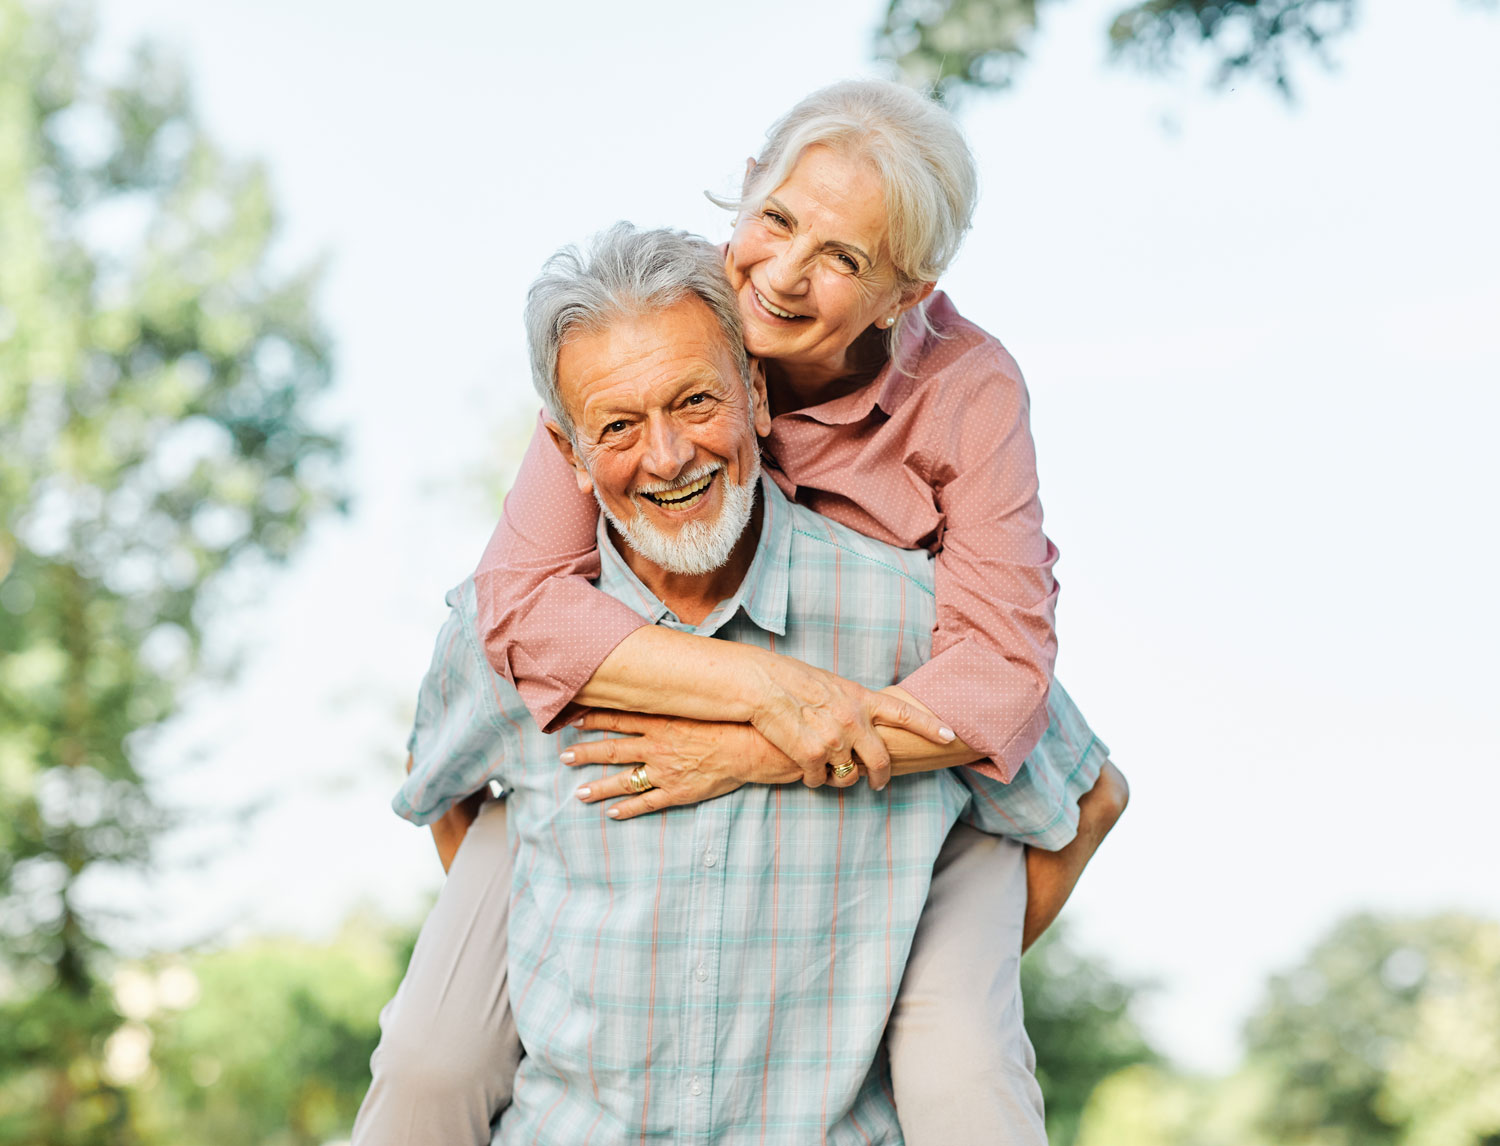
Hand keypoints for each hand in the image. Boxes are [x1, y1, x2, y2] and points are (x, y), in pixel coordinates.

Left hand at [562, 711, 801, 820]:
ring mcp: (666, 772)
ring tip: (578, 793)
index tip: (573, 719)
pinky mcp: (678, 792)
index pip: (620, 719)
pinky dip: (628, 809)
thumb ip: (678, 696)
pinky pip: (648, 803)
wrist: (753, 747)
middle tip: (563, 756)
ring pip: (624, 781)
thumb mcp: (700, 701)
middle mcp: (657, 747)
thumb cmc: (731, 720)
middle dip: (586, 754)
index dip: (594, 719)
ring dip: (599, 788)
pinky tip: (612, 814)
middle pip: (613, 750)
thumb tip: (666, 677)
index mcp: (662, 722)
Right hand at [748, 655, 955, 790]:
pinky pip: (819, 780)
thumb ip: (851, 702)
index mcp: (861, 699)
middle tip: (879, 784)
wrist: (761, 684)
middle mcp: (854, 721)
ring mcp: (834, 741)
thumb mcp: (831, 684)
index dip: (929, 726)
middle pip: (882, 760)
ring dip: (839, 777)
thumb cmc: (791, 679)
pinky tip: (802, 767)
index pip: (905, 713)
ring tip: (826, 771)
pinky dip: (812, 779)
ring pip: (848, 775)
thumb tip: (860, 717)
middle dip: (882, 777)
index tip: (950, 735)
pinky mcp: (812, 757)